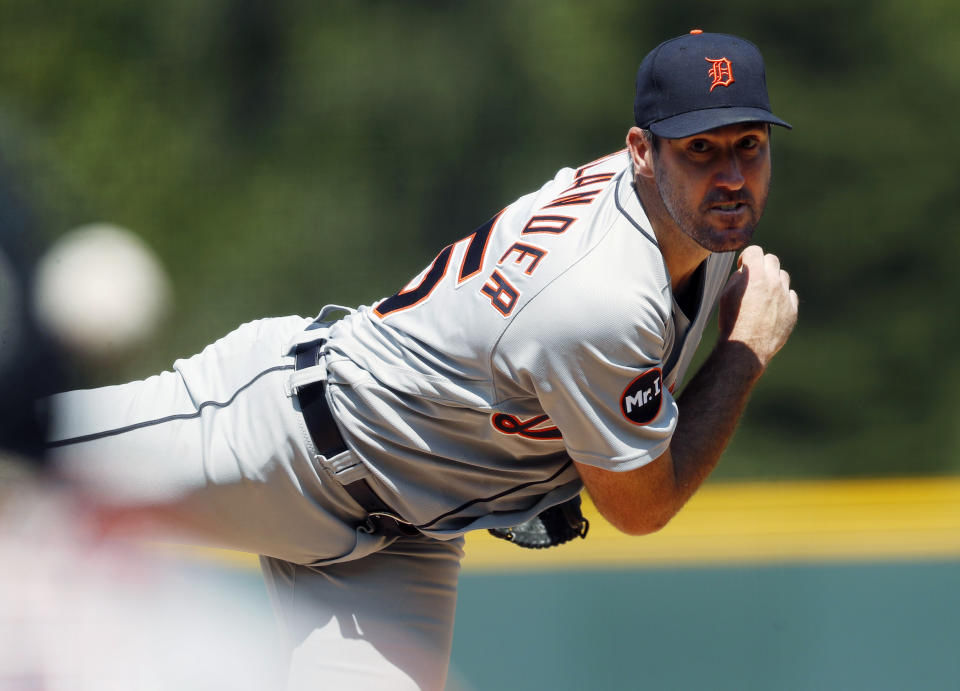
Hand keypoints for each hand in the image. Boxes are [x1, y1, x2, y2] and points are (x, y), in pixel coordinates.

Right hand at [718, 245, 797, 367]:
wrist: (746, 348)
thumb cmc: (732, 322)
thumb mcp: (726, 295)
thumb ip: (738, 278)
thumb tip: (746, 271)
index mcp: (755, 276)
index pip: (755, 251)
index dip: (747, 256)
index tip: (743, 264)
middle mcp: (773, 282)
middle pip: (772, 260)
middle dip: (762, 265)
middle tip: (754, 277)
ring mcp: (785, 296)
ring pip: (783, 277)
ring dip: (773, 281)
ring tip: (762, 294)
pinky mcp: (792, 311)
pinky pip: (790, 296)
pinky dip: (782, 298)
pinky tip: (771, 308)